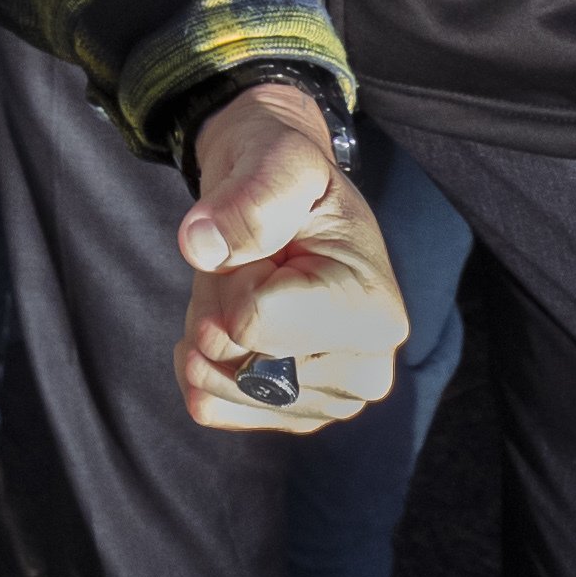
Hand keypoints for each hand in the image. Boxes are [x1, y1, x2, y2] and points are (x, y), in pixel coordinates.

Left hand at [171, 80, 397, 435]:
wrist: (281, 197)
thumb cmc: (285, 172)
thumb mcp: (276, 160)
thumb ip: (248, 200)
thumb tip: (201, 248)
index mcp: (375, 315)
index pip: (252, 324)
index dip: (234, 275)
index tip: (268, 247)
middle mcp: (365, 371)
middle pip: (231, 358)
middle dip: (216, 302)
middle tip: (252, 262)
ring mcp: (331, 401)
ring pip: (215, 384)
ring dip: (206, 326)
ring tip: (248, 283)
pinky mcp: (293, 416)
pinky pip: (209, 405)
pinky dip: (201, 362)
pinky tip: (232, 322)